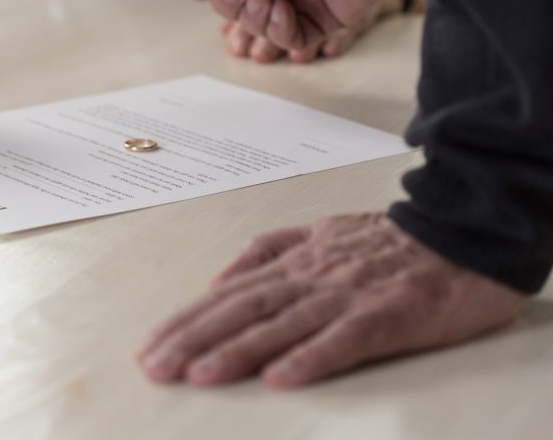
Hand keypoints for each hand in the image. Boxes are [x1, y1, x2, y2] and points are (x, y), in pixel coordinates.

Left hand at [137, 213, 524, 388]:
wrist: (461, 232)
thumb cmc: (388, 240)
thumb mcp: (318, 232)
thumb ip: (267, 250)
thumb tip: (216, 279)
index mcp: (294, 262)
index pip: (228, 296)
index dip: (187, 321)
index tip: (150, 346)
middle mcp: (311, 277)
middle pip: (242, 310)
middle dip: (194, 339)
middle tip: (155, 367)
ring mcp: (347, 294)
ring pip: (282, 324)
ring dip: (237, 351)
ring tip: (199, 375)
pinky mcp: (387, 313)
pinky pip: (344, 338)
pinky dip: (310, 357)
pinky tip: (279, 379)